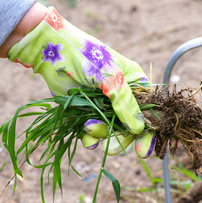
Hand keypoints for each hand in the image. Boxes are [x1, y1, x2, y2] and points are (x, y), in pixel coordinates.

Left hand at [8, 6, 154, 157]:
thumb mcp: (109, 76)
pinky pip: (94, 132)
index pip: (150, 112)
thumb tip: (139, 128)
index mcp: (135, 83)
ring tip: (88, 128)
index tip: (142, 150)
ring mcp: (105, 106)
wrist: (51, 52)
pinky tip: (85, 135)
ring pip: (112, 132)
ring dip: (102, 135)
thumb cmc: (85, 55)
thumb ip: (124, 102)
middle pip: (131, 127)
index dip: (149, 132)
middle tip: (113, 149)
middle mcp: (123, 97)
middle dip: (121, 138)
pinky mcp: (88, 113)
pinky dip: (90, 137)